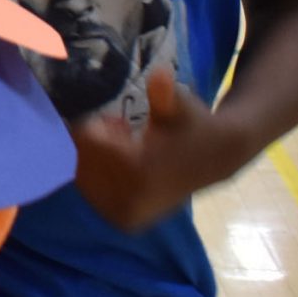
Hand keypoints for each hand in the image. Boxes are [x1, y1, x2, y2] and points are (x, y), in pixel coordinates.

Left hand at [70, 69, 244, 231]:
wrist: (215, 158)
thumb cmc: (190, 125)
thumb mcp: (178, 106)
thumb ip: (166, 95)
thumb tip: (160, 74)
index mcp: (140, 173)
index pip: (88, 143)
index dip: (100, 127)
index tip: (121, 124)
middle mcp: (130, 201)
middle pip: (83, 162)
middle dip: (97, 144)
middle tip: (124, 135)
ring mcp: (126, 216)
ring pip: (85, 177)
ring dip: (98, 159)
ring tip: (128, 150)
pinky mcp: (126, 222)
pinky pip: (95, 194)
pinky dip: (102, 177)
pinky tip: (126, 167)